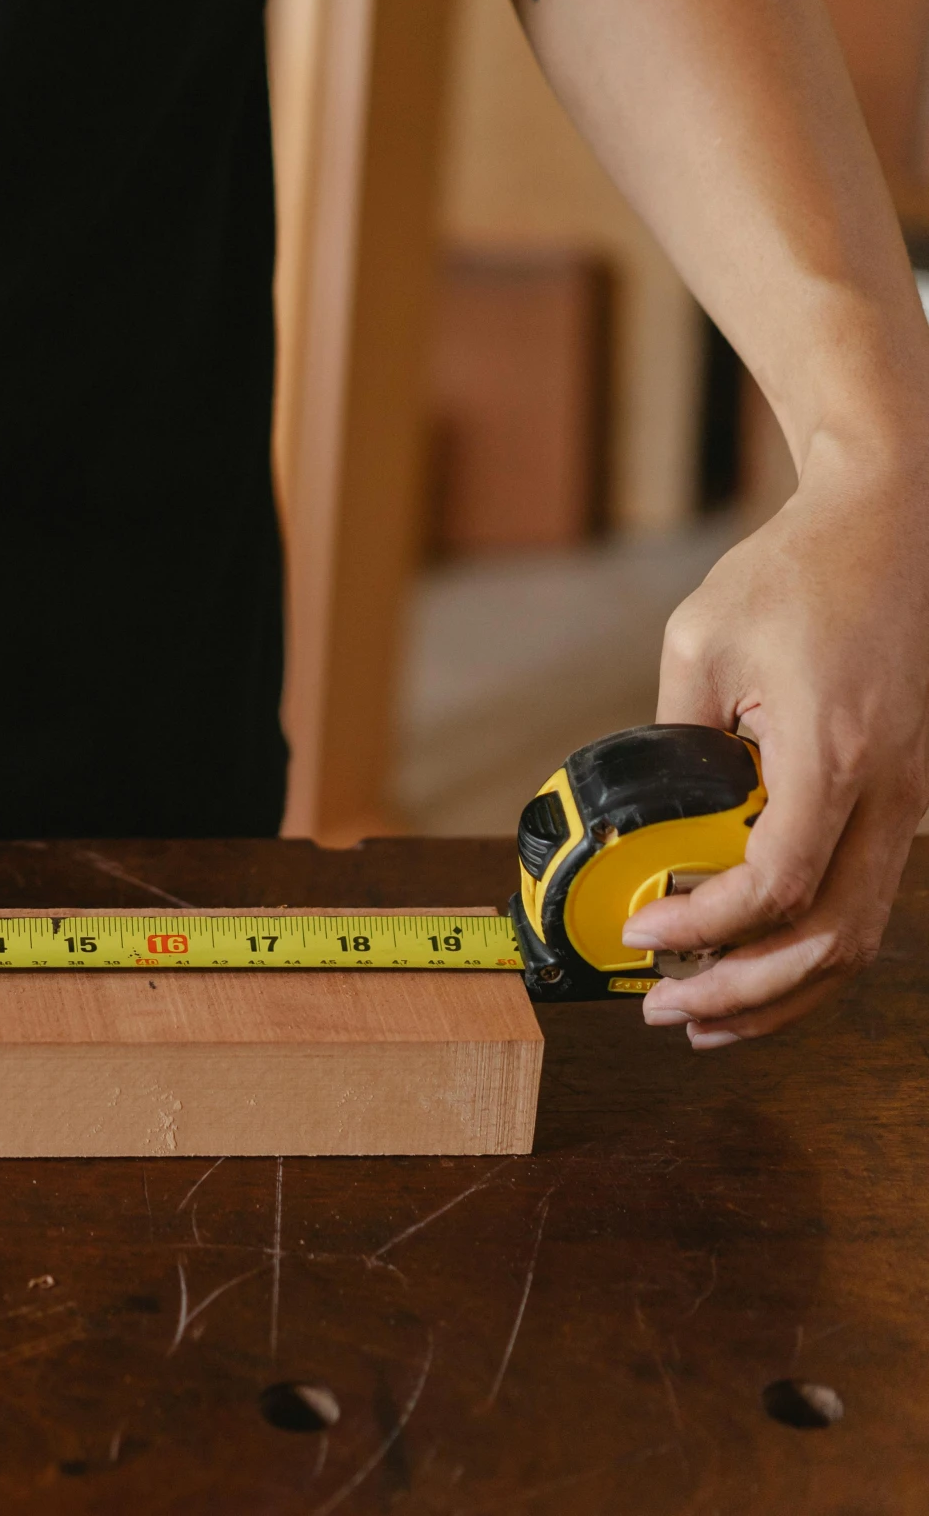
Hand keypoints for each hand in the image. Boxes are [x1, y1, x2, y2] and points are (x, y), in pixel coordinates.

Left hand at [624, 425, 928, 1046]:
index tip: (642, 928)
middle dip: (744, 991)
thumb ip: (670, 738)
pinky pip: (868, 898)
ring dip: (783, 990)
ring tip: (705, 1014)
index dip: (706, 927)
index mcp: (834, 754)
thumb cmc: (794, 574)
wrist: (891, 524)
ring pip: (862, 935)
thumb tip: (638, 817)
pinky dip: (812, 947)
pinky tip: (754, 963)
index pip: (777, 884)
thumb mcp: (698, 645)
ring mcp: (912, 799)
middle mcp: (891, 790)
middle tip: (664, 1007)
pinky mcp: (909, 798)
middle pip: (831, 938)